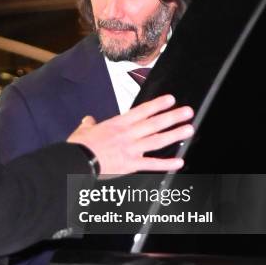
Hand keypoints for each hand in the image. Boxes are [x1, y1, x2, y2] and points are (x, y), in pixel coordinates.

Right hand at [67, 95, 193, 174]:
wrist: (76, 162)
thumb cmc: (79, 146)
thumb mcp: (83, 130)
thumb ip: (89, 124)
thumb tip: (88, 120)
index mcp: (118, 124)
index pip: (142, 111)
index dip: (157, 104)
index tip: (171, 99)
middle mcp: (128, 134)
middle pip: (154, 123)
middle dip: (172, 116)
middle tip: (188, 112)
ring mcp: (131, 149)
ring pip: (157, 140)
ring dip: (174, 134)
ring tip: (188, 129)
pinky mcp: (130, 165)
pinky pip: (152, 164)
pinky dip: (166, 164)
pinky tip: (179, 162)